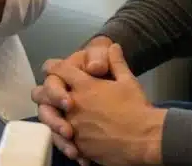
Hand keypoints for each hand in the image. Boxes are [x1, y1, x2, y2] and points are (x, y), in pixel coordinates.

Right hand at [31, 36, 111, 161]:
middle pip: (42, 99)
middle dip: (52, 115)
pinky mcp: (68, 127)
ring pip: (48, 121)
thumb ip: (102, 58)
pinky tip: (81, 157)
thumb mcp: (115, 67)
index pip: (51, 72)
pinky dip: (68, 148)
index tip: (69, 103)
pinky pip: (59, 138)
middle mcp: (60, 89)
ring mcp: (62, 109)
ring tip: (73, 148)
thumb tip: (94, 66)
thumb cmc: (117, 81)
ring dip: (57, 134)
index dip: (56, 88)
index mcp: (69, 71)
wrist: (132, 109)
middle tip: (68, 129)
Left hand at [44, 43, 165, 165]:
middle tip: (55, 98)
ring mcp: (74, 126)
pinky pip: (64, 141)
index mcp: (84, 85)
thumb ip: (116, 62)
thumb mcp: (128, 81)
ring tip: (65, 123)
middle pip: (44, 94)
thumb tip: (114, 46)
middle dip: (46, 93)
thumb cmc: (137, 108)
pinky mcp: (80, 145)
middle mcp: (74, 104)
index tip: (53, 70)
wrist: (147, 139)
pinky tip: (76, 141)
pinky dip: (68, 140)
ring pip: (50, 120)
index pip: (59, 69)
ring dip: (55, 119)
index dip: (55, 68)